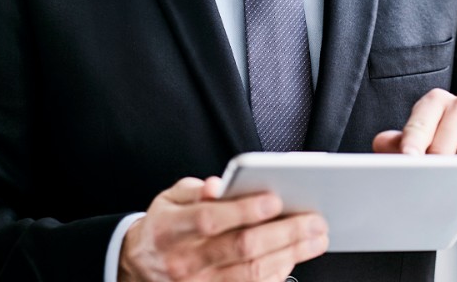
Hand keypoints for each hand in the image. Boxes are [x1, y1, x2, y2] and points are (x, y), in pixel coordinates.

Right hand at [118, 176, 327, 281]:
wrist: (141, 266)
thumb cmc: (166, 225)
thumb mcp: (170, 199)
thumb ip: (196, 189)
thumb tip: (217, 185)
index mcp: (170, 230)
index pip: (209, 219)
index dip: (243, 210)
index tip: (275, 199)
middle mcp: (183, 262)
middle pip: (240, 248)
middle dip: (283, 233)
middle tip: (314, 220)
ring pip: (251, 273)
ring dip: (290, 255)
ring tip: (315, 239)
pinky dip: (277, 274)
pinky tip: (295, 258)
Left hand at [372, 88, 456, 200]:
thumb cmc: (444, 141)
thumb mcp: (420, 140)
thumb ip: (398, 143)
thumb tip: (380, 145)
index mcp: (437, 102)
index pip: (423, 118)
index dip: (415, 139)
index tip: (408, 159)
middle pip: (449, 136)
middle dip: (439, 164)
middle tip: (430, 185)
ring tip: (453, 194)